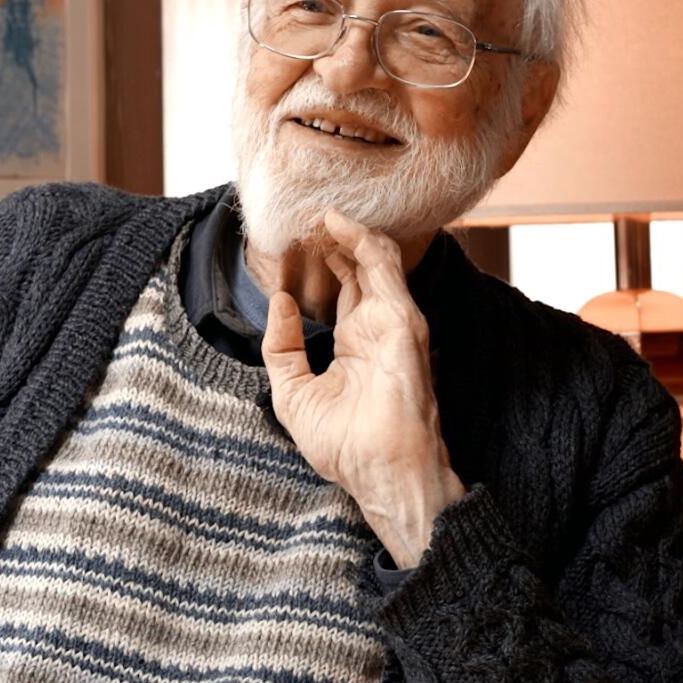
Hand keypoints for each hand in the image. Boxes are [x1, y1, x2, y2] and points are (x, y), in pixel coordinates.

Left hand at [261, 209, 465, 568]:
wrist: (380, 473)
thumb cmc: (345, 446)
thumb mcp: (293, 392)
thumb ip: (282, 347)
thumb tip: (279, 301)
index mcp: (356, 344)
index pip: (342, 288)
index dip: (320, 261)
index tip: (292, 240)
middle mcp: (378, 327)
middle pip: (359, 267)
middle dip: (332, 239)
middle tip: (304, 214)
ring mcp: (393, 321)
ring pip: (375, 258)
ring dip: (346, 231)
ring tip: (317, 209)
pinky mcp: (403, 320)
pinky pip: (384, 268)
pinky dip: (361, 241)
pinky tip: (337, 225)